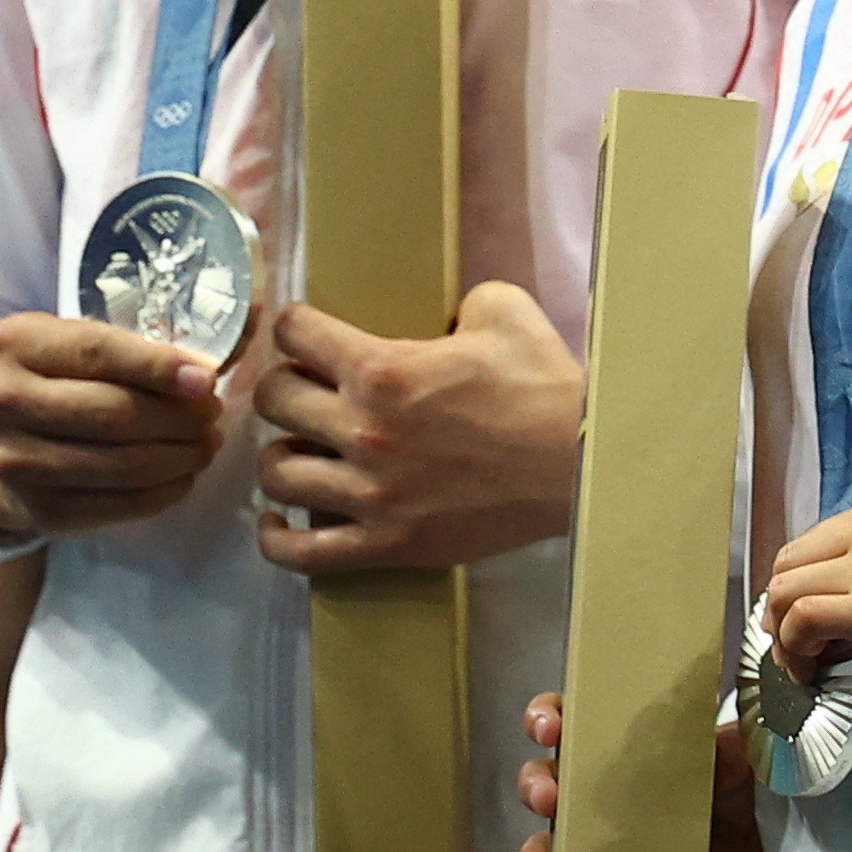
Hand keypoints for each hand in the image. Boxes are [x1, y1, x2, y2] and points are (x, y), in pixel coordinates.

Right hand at [0, 312, 227, 544]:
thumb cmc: (50, 382)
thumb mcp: (74, 344)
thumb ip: (138, 344)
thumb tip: (220, 352)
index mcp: (14, 344)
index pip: (98, 353)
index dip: (159, 368)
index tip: (206, 379)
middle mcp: (3, 402)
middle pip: (114, 414)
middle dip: (178, 417)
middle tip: (211, 415)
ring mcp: (16, 463)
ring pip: (123, 464)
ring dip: (180, 457)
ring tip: (205, 444)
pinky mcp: (40, 511)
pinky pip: (121, 504)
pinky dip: (165, 491)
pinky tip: (182, 475)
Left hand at [247, 284, 582, 575]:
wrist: (578, 467)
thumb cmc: (542, 389)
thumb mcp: (503, 311)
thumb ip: (457, 300)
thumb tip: (444, 315)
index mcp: (382, 370)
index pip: (292, 333)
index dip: (296, 327)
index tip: (307, 335)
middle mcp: (362, 431)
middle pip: (273, 399)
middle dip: (284, 386)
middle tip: (307, 390)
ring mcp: (369, 495)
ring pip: (275, 472)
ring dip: (282, 453)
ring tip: (302, 449)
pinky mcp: (385, 545)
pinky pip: (301, 551)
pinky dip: (275, 538)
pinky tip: (277, 520)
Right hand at [511, 690, 754, 851]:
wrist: (747, 847)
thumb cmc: (726, 787)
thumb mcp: (731, 764)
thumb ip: (726, 754)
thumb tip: (725, 745)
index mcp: (617, 737)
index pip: (568, 714)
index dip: (547, 716)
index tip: (550, 727)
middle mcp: (592, 778)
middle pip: (544, 772)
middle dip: (537, 783)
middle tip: (548, 797)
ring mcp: (592, 826)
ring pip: (546, 831)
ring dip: (535, 845)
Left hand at [762, 493, 851, 691]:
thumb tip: (840, 610)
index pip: (810, 545)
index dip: (801, 590)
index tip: (818, 628)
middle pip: (786, 565)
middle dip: (782, 612)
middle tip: (809, 651)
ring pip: (782, 592)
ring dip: (785, 636)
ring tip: (815, 667)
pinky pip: (799, 621)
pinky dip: (795, 651)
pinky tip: (820, 673)